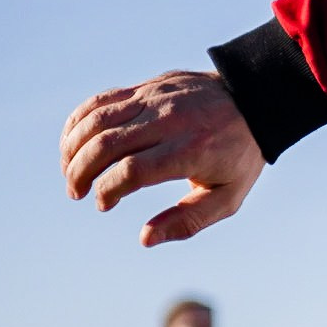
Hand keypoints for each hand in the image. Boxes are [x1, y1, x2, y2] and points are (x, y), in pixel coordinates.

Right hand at [61, 70, 263, 246]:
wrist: (256, 99)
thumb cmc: (239, 155)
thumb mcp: (228, 196)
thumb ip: (188, 221)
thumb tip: (145, 239)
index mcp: (190, 150)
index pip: (134, 170)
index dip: (108, 190)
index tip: (104, 204)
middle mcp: (169, 121)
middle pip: (107, 144)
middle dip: (81, 172)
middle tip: (76, 192)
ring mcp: (155, 99)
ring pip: (97, 119)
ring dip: (73, 148)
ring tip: (70, 172)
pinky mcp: (146, 87)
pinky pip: (101, 101)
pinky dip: (79, 122)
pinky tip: (73, 143)